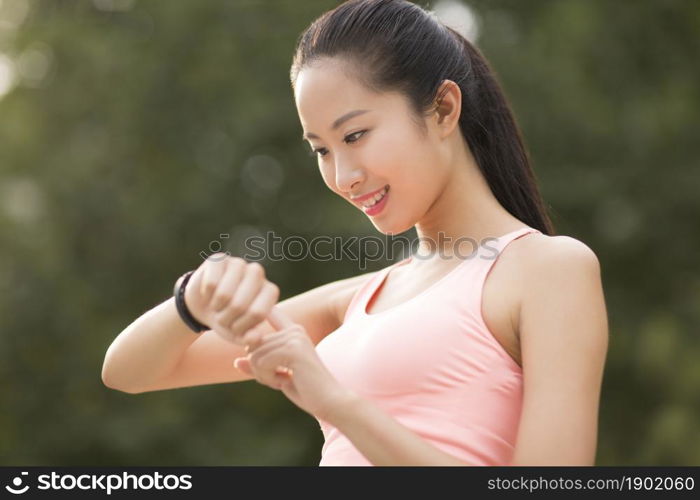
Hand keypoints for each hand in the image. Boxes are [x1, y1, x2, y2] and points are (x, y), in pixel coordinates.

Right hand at [182, 253, 279, 344]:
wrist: (205, 305)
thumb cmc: (228, 320)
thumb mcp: (239, 334)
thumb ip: (250, 339)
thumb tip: (255, 337)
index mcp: (269, 291)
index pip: (258, 313)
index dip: (242, 326)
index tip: (236, 328)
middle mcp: (257, 273)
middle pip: (239, 305)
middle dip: (226, 319)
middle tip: (223, 318)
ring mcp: (239, 263)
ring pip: (224, 294)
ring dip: (216, 308)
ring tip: (217, 308)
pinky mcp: (218, 259)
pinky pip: (211, 283)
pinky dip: (206, 296)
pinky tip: (209, 294)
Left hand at [233, 307, 354, 420]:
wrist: (329, 401)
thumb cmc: (306, 390)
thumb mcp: (276, 377)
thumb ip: (258, 367)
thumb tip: (236, 361)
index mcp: (293, 332)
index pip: (270, 314)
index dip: (257, 315)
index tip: (251, 312)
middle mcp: (294, 330)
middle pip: (253, 344)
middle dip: (258, 368)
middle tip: (279, 377)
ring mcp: (294, 338)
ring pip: (254, 354)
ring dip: (263, 374)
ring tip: (283, 380)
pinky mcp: (293, 349)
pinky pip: (261, 362)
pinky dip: (267, 377)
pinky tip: (284, 381)